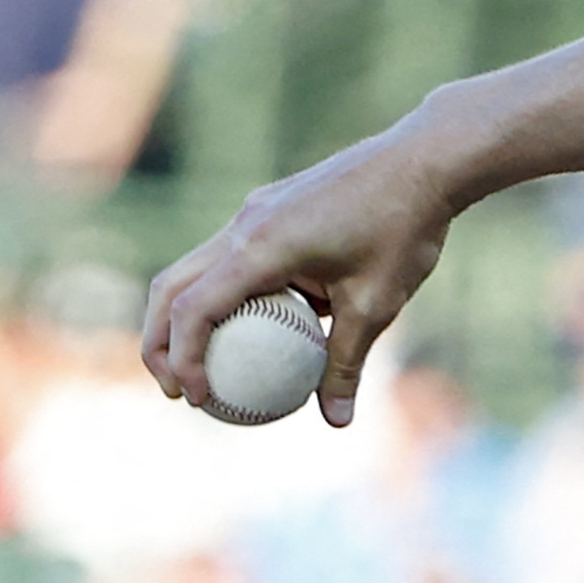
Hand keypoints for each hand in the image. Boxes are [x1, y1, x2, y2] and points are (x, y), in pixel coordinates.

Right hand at [141, 122, 458, 426]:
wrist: (424, 160)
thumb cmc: (404, 229)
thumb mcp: (379, 304)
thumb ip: (347, 362)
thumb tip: (336, 422)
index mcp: (258, 248)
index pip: (192, 310)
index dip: (183, 359)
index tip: (197, 399)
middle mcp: (242, 226)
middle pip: (170, 288)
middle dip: (159, 342)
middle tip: (179, 390)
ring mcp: (252, 212)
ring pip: (193, 268)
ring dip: (184, 316)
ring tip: (206, 366)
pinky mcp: (268, 207)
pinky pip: (228, 256)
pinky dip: (222, 293)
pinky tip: (256, 327)